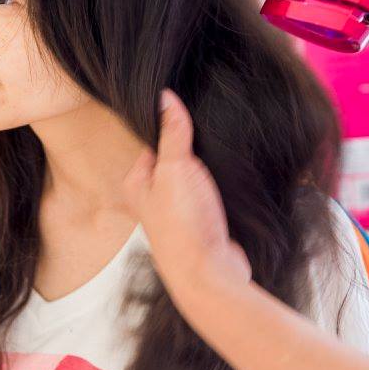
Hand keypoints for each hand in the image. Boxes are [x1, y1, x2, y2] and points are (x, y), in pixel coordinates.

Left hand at [123, 91, 251, 310]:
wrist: (209, 273)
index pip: (152, 142)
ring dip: (209, 168)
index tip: (189, 112)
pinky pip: (210, 194)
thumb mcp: (175, 168)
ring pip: (194, 177)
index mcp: (137, 183)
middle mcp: (154, 198)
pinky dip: (219, 185)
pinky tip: (231, 178)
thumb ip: (171, 132)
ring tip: (222, 154)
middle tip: (210, 130)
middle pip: (174, 159)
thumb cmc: (183, 223)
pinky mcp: (202, 222)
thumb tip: (164, 96)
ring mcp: (178, 211)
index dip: (170, 127)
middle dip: (192, 148)